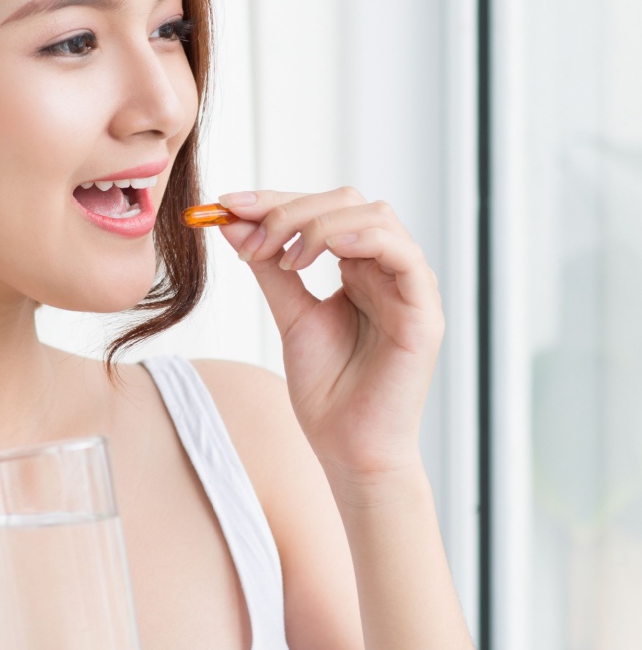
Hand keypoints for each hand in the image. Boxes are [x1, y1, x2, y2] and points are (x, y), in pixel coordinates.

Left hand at [215, 188, 443, 485]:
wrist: (347, 449)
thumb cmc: (326, 390)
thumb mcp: (288, 314)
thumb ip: (267, 267)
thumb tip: (232, 222)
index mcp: (357, 267)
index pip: (322, 208)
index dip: (274, 200)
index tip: (225, 205)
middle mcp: (385, 269)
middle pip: (347, 202)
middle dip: (289, 209)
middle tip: (249, 235)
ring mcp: (407, 287)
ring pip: (375, 217)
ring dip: (319, 224)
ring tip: (283, 257)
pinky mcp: (423, 312)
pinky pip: (405, 256)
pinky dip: (364, 240)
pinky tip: (325, 250)